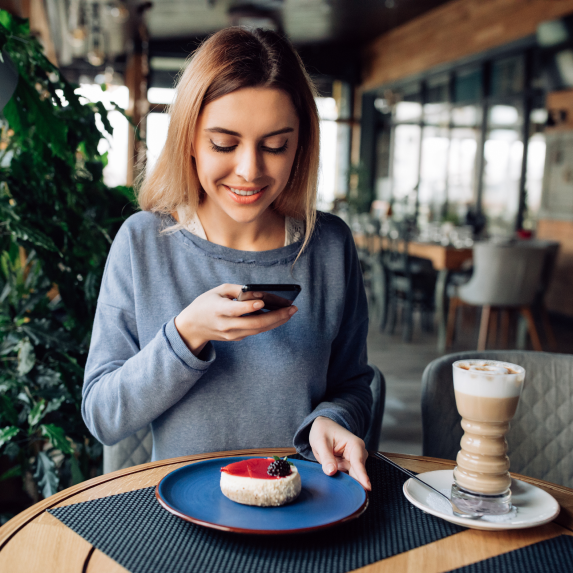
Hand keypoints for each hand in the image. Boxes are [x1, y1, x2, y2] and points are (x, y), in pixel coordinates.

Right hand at [174, 283, 296, 355]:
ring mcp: (232, 334)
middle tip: (292, 308)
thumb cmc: (206, 304)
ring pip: (258, 330)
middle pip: (254, 324)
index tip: (262, 302)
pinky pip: (255, 331)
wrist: (193, 327)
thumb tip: (258, 292)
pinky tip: (280, 316)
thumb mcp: (217, 291)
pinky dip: (269, 324)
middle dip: (275, 316)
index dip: (249, 307)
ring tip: (291, 312)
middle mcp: (226, 325)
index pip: (235, 310)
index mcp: (218, 310)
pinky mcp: (236, 338)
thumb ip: (237, 290)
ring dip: (277, 321)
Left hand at [309, 416, 370, 490]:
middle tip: (351, 496)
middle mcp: (357, 454)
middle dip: (354, 484)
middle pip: (357, 473)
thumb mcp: (321, 442)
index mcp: (355, 444)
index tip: (367, 487)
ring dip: (346, 483)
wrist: (322, 427)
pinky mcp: (347, 467)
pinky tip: (338, 488)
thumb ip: (327, 457)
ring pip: (352, 477)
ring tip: (341, 492)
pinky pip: (346, 477)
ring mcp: (352, 462)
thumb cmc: (323, 431)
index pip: (358, 462)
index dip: (362, 476)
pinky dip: (341, 482)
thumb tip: (331, 472)